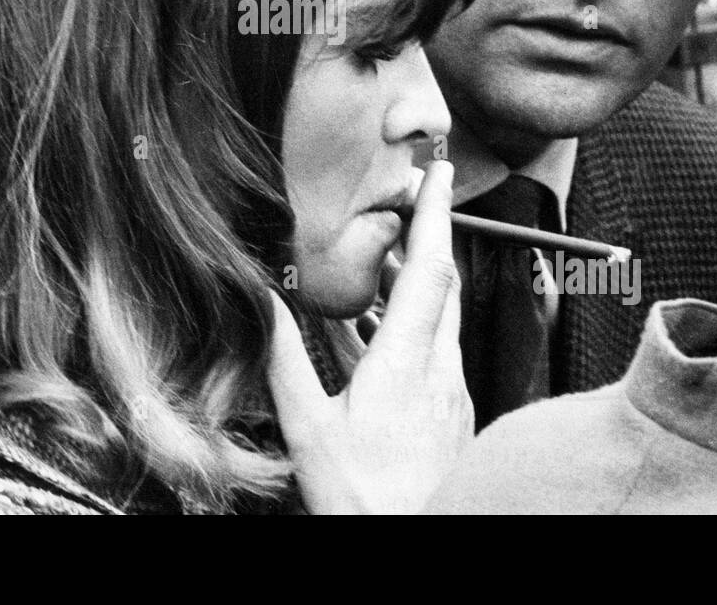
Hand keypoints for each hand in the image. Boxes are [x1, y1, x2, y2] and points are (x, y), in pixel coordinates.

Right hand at [266, 160, 473, 513]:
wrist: (411, 543)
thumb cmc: (362, 499)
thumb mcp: (308, 427)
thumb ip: (286, 359)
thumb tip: (264, 302)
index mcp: (407, 364)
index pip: (430, 270)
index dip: (433, 214)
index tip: (435, 172)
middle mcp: (440, 371)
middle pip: (442, 285)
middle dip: (426, 237)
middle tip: (403, 204)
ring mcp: (451, 393)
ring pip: (440, 318)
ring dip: (416, 282)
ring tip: (381, 264)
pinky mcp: (451, 413)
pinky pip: (435, 350)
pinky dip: (411, 325)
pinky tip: (378, 335)